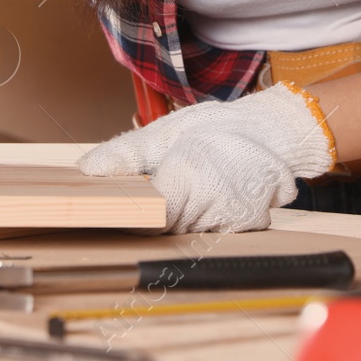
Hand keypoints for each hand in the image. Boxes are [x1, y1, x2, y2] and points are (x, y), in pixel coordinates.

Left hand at [79, 83, 334, 232]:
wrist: (273, 130)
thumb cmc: (221, 126)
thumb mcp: (167, 130)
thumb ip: (126, 154)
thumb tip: (87, 170)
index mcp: (190, 175)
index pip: (147, 216)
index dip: (133, 213)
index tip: (123, 205)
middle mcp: (214, 203)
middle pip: (166, 227)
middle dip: (157, 211)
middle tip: (161, 184)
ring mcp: (235, 220)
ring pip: (188, 232)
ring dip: (183, 215)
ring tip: (190, 185)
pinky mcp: (248, 229)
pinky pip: (212, 233)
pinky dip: (205, 219)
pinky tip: (209, 196)